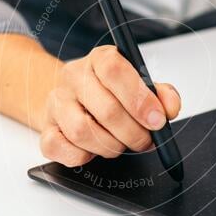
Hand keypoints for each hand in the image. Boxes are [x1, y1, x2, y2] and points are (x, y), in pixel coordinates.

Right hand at [40, 45, 180, 166]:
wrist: (71, 99)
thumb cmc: (110, 93)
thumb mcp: (139, 85)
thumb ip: (159, 94)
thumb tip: (170, 107)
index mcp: (100, 59)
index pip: (115, 71)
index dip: (139, 99)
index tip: (157, 120)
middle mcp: (74, 77)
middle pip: (105, 109)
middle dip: (133, 133)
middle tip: (145, 140)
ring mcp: (57, 103)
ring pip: (83, 132)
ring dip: (110, 146)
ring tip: (119, 143)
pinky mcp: (46, 130)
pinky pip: (62, 149)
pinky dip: (84, 156)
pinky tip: (94, 149)